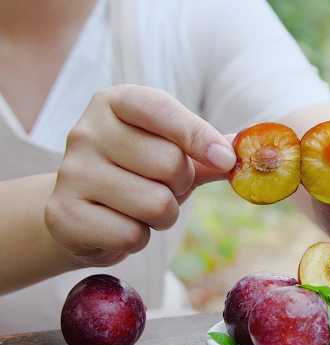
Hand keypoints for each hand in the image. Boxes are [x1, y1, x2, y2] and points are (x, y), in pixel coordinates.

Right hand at [45, 85, 234, 266]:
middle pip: (169, 162)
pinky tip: (119, 225)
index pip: (161, 109)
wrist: (79, 211)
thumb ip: (208, 149)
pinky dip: (138, 238)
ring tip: (141, 208)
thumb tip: (247, 149)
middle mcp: (86, 131)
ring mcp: (71, 172)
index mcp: (115, 103)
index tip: (226, 160)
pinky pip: (131, 235)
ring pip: (155, 204)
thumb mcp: (170, 152)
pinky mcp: (63, 214)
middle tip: (163, 187)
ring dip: (163, 216)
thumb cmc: (135, 173)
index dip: (199, 135)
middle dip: (181, 185)